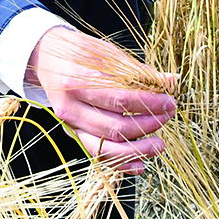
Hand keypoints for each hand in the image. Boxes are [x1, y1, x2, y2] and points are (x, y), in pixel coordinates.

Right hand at [27, 27, 176, 174]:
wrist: (47, 59)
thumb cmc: (80, 53)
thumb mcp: (108, 54)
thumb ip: (138, 72)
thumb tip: (171, 81)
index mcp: (79, 81)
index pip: (121, 99)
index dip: (149, 104)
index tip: (170, 102)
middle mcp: (71, 107)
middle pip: (115, 127)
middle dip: (148, 125)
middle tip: (168, 116)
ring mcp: (70, 125)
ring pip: (106, 147)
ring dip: (137, 150)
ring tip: (159, 145)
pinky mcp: (73, 135)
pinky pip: (98, 154)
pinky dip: (120, 163)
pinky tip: (140, 165)